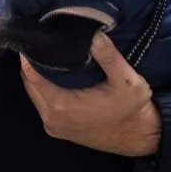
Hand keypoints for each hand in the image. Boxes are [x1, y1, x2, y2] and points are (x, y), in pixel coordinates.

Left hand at [20, 32, 160, 157]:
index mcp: (62, 105)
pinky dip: (43, 90)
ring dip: (36, 76)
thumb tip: (93, 33)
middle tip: (42, 40)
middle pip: (28, 83)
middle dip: (31, 62)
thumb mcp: (126, 79)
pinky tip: (54, 75)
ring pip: (34, 94)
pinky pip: (42, 104)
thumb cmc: (133, 109)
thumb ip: (108, 55)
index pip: (30, 74)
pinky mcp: (59, 130)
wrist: (142, 138)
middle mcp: (52, 118)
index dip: (29, 53)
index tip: (34, 34)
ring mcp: (54, 126)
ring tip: (47, 54)